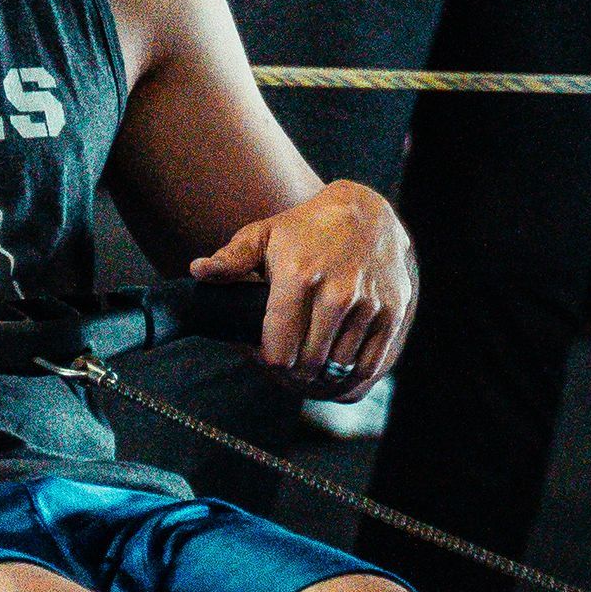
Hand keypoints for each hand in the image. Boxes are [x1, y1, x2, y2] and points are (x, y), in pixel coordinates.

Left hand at [189, 182, 416, 398]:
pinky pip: (369, 365)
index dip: (270, 359)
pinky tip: (339, 371)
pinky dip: (352, 377)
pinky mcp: (392, 313)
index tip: (269, 353)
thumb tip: (198, 271)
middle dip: (295, 370)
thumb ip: (231, 259)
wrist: (366, 214)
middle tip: (290, 364)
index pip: (278, 350)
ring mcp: (367, 304)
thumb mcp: (264, 235)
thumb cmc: (305, 229)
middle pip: (308, 364)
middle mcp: (336, 293)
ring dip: (324, 374)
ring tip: (313, 365)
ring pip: (338, 368)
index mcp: (298, 277)